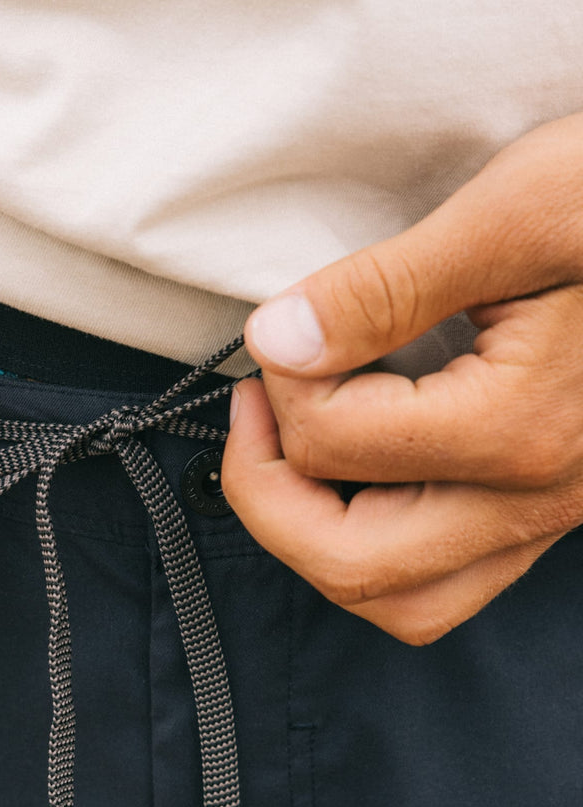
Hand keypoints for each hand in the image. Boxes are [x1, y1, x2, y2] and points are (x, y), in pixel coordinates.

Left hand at [222, 113, 582, 643]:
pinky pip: (446, 578)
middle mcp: (539, 496)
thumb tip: (278, 339)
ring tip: (294, 446)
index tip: (283, 319)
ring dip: (318, 539)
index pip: (335, 443)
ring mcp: (552, 514)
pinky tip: (363, 469)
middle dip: (267, 494)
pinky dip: (377, 545)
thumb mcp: (521, 207)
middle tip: (254, 406)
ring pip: (401, 599)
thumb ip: (387, 287)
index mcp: (522, 426)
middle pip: (353, 568)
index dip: (277, 376)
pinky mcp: (554, 507)